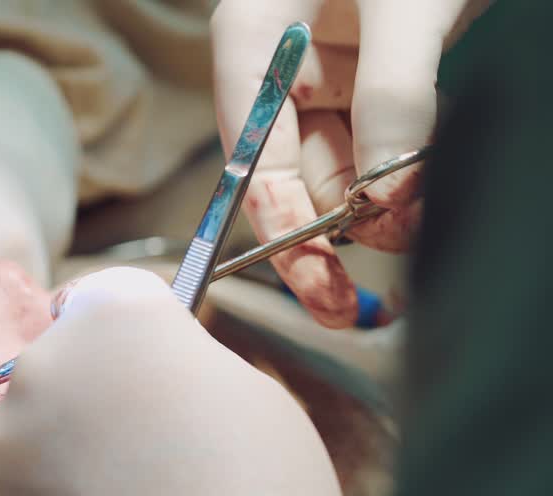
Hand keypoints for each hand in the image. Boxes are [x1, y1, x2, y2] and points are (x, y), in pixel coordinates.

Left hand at [0, 267, 354, 495]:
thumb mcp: (249, 392)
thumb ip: (180, 362)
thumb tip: (152, 374)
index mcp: (113, 316)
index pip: (105, 301)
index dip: (131, 343)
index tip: (148, 380)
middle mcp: (40, 362)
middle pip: (59, 369)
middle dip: (89, 403)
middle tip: (138, 464)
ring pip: (24, 438)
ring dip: (56, 465)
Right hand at [212, 0, 490, 326]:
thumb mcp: (405, 6)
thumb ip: (396, 97)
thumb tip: (390, 196)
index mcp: (254, 42)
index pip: (254, 160)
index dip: (282, 230)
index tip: (319, 287)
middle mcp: (281, 64)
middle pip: (293, 174)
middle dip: (332, 228)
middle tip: (362, 292)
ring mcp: (329, 69)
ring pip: (339, 164)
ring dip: (372, 206)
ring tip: (409, 234)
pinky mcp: (374, 70)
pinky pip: (377, 139)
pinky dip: (399, 173)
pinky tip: (416, 200)